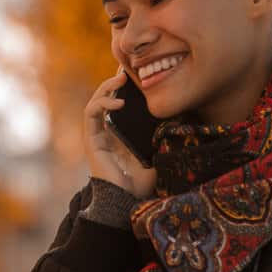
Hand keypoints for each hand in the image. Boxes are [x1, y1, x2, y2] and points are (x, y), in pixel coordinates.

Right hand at [83, 67, 156, 199]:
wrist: (126, 200)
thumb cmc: (141, 183)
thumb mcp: (157, 153)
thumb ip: (162, 137)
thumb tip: (180, 118)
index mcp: (118, 135)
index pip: (116, 105)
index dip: (122, 89)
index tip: (133, 76)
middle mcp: (105, 133)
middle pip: (104, 100)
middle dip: (113, 83)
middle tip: (126, 71)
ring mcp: (97, 136)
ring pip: (95, 102)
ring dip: (105, 87)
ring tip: (120, 79)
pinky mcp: (91, 139)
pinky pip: (91, 113)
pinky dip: (102, 103)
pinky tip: (118, 102)